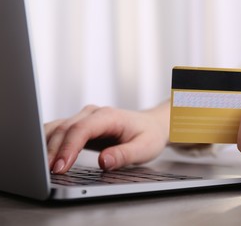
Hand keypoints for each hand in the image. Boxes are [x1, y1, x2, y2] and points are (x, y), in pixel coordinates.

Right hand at [45, 101, 169, 173]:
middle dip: (53, 151)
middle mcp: (93, 113)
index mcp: (109, 116)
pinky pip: (58, 131)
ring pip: (58, 128)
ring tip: (41, 168)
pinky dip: (48, 143)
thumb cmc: (149, 135)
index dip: (68, 148)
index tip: (61, 167)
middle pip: (65, 129)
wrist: (151, 125)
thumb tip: (103, 161)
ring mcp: (84, 117)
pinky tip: (43, 156)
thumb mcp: (144, 148)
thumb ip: (124, 155)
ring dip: (46, 146)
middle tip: (47, 173)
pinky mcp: (80, 125)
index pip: (82, 129)